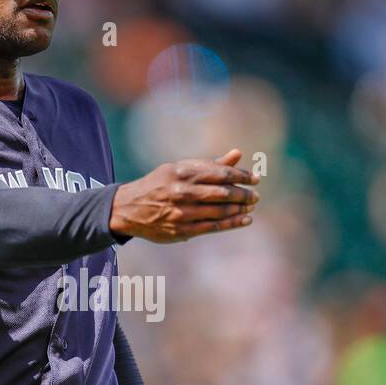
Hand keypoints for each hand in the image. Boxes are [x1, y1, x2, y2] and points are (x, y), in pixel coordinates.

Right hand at [109, 149, 258, 242]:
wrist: (129, 208)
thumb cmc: (159, 184)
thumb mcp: (179, 169)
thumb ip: (209, 164)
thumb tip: (237, 154)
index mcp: (182, 172)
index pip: (220, 173)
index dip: (241, 176)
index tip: (255, 178)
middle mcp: (182, 192)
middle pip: (222, 193)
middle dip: (243, 194)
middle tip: (255, 196)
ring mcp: (182, 212)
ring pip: (219, 211)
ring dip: (239, 209)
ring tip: (251, 207)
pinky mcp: (181, 230)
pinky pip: (212, 226)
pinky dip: (231, 223)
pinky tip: (244, 219)